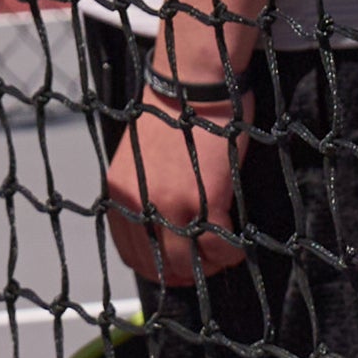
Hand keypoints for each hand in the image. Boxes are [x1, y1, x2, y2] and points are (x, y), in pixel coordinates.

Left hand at [100, 82, 250, 287]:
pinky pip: (218, 247)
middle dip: (184, 274)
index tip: (177, 267)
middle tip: (206, 268)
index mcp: (119, 194)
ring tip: (224, 255)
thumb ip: (146, 194)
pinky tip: (238, 246)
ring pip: (187, 263)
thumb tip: (164, 226)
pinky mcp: (202, 201)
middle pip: (157, 264)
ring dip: (209, 266)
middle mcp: (137, 205)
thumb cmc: (175, 114)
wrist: (192, 83)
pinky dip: (230, 253)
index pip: (130, 251)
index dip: (156, 267)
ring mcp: (168, 205)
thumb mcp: (142, 160)